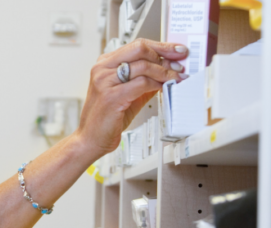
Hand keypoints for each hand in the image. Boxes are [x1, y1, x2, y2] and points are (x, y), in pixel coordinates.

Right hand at [76, 38, 188, 155]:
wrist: (91, 139)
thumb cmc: (107, 118)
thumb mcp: (128, 94)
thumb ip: (144, 80)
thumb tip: (167, 70)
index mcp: (104, 64)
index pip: (136, 45)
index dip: (160, 46)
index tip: (176, 50)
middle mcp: (102, 69)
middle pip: (140, 49)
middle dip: (164, 54)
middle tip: (179, 64)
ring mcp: (105, 82)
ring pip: (143, 66)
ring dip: (165, 72)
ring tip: (176, 78)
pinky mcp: (111, 96)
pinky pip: (141, 83)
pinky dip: (157, 84)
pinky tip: (163, 88)